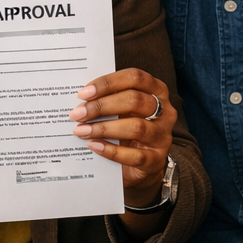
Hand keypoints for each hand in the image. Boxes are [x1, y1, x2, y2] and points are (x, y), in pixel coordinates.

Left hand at [70, 68, 175, 206]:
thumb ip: (110, 99)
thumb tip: (81, 98)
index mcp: (157, 91)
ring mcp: (162, 136)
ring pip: (136, 127)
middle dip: (102, 106)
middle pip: (135, 100)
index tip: (84, 93)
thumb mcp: (124, 109)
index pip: (135, 78)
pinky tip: (94, 146)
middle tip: (78, 114)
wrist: (141, 165)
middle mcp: (165, 111)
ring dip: (104, 128)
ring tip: (82, 131)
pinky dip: (111, 150)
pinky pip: (134, 155)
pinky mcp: (156, 159)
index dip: (108, 83)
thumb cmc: (128, 129)